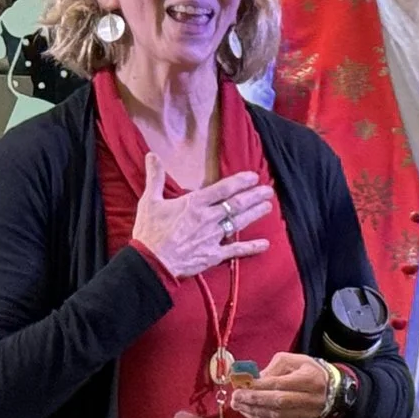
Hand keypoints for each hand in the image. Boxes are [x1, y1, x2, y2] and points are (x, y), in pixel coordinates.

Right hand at [132, 154, 274, 278]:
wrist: (151, 262)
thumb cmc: (150, 231)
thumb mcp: (150, 201)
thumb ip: (155, 177)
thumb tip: (152, 155)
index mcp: (194, 204)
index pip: (223, 189)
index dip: (240, 182)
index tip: (253, 177)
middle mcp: (208, 218)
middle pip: (236, 204)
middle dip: (254, 196)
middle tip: (268, 191)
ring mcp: (213, 237)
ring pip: (239, 223)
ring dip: (255, 214)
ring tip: (268, 207)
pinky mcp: (213, 255)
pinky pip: (235, 250)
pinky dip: (251, 248)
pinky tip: (265, 244)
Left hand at [229, 352, 338, 417]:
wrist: (331, 391)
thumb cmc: (309, 372)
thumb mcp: (294, 360)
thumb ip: (274, 367)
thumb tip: (254, 379)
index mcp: (310, 379)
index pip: (281, 383)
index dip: (260, 385)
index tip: (243, 384)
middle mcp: (310, 399)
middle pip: (279, 402)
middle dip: (254, 399)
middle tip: (236, 396)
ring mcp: (305, 413)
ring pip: (276, 415)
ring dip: (253, 410)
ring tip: (237, 404)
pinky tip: (248, 412)